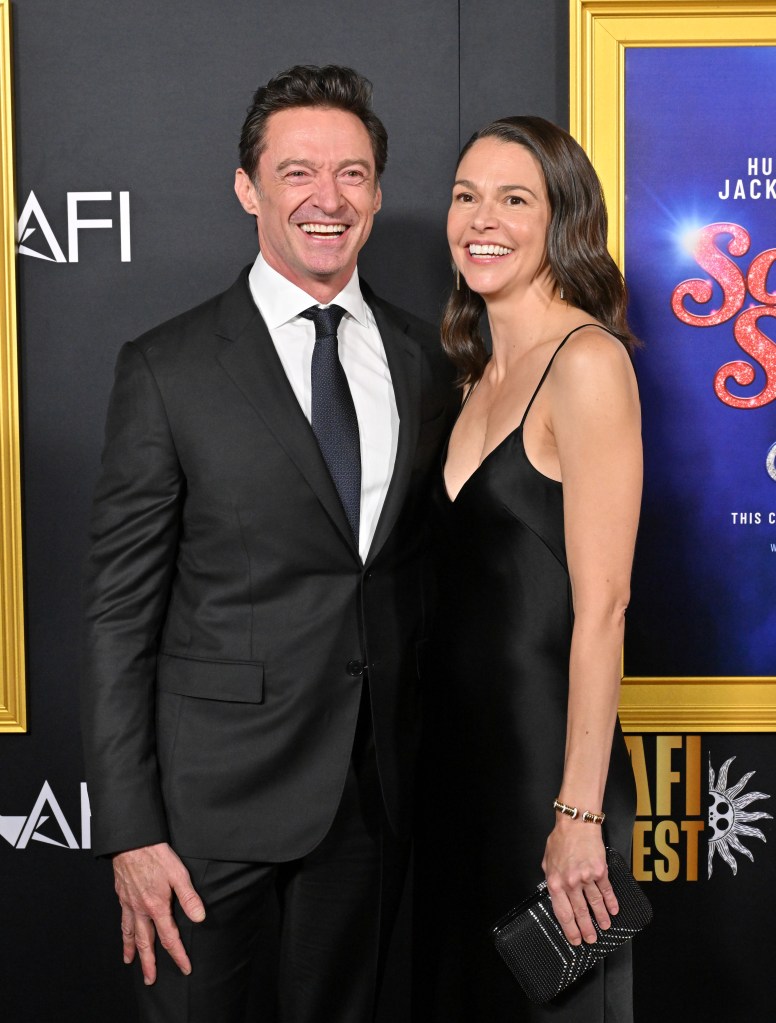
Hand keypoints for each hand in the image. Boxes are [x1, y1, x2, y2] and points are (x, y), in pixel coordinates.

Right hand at [112, 842, 205, 984]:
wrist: (131, 842)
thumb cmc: (156, 855)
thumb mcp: (178, 874)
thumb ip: (189, 897)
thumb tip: (200, 918)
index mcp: (157, 907)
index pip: (170, 938)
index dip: (178, 955)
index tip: (185, 968)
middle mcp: (141, 909)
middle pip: (146, 942)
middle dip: (149, 962)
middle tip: (150, 979)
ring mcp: (129, 904)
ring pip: (130, 933)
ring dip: (132, 950)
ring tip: (131, 962)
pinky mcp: (122, 896)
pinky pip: (122, 921)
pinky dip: (123, 932)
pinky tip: (125, 934)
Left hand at [541, 821, 617, 945]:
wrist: (576, 824)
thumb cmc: (561, 839)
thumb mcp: (547, 861)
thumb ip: (550, 878)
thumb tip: (553, 892)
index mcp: (555, 882)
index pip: (562, 912)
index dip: (569, 929)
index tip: (574, 939)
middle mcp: (571, 883)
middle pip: (579, 912)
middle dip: (586, 929)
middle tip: (591, 939)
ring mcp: (586, 877)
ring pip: (595, 904)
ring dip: (600, 918)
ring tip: (605, 927)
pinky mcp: (600, 871)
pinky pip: (606, 890)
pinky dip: (611, 902)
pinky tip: (613, 909)